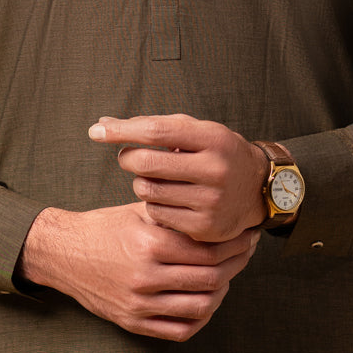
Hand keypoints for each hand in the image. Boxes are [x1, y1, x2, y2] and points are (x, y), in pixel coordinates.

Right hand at [19, 201, 259, 341]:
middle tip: (247, 252)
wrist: (63, 253)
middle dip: (237, 264)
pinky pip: (179, 330)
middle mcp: (146, 277)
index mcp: (150, 244)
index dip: (235, 244)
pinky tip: (206, 301)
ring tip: (228, 275)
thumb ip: (176, 214)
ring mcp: (139, 304)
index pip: (209, 250)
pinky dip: (200, 318)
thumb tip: (217, 209)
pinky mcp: (133, 322)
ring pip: (200, 307)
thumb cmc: (105, 227)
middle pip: (211, 278)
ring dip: (222, 291)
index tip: (247, 236)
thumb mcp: (139, 211)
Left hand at [90, 113, 267, 242]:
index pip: (156, 131)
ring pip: (148, 191)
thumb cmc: (216, 153)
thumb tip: (102, 124)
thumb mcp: (196, 131)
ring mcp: (212, 201)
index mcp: (213, 138)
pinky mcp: (205, 228)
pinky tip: (168, 198)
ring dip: (141, 183)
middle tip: (130, 157)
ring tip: (156, 178)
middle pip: (147, 163)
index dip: (122, 131)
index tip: (95, 131)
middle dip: (128, 158)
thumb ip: (153, 125)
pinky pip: (157, 214)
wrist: (257, 189)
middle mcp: (216, 169)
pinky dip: (154, 205)